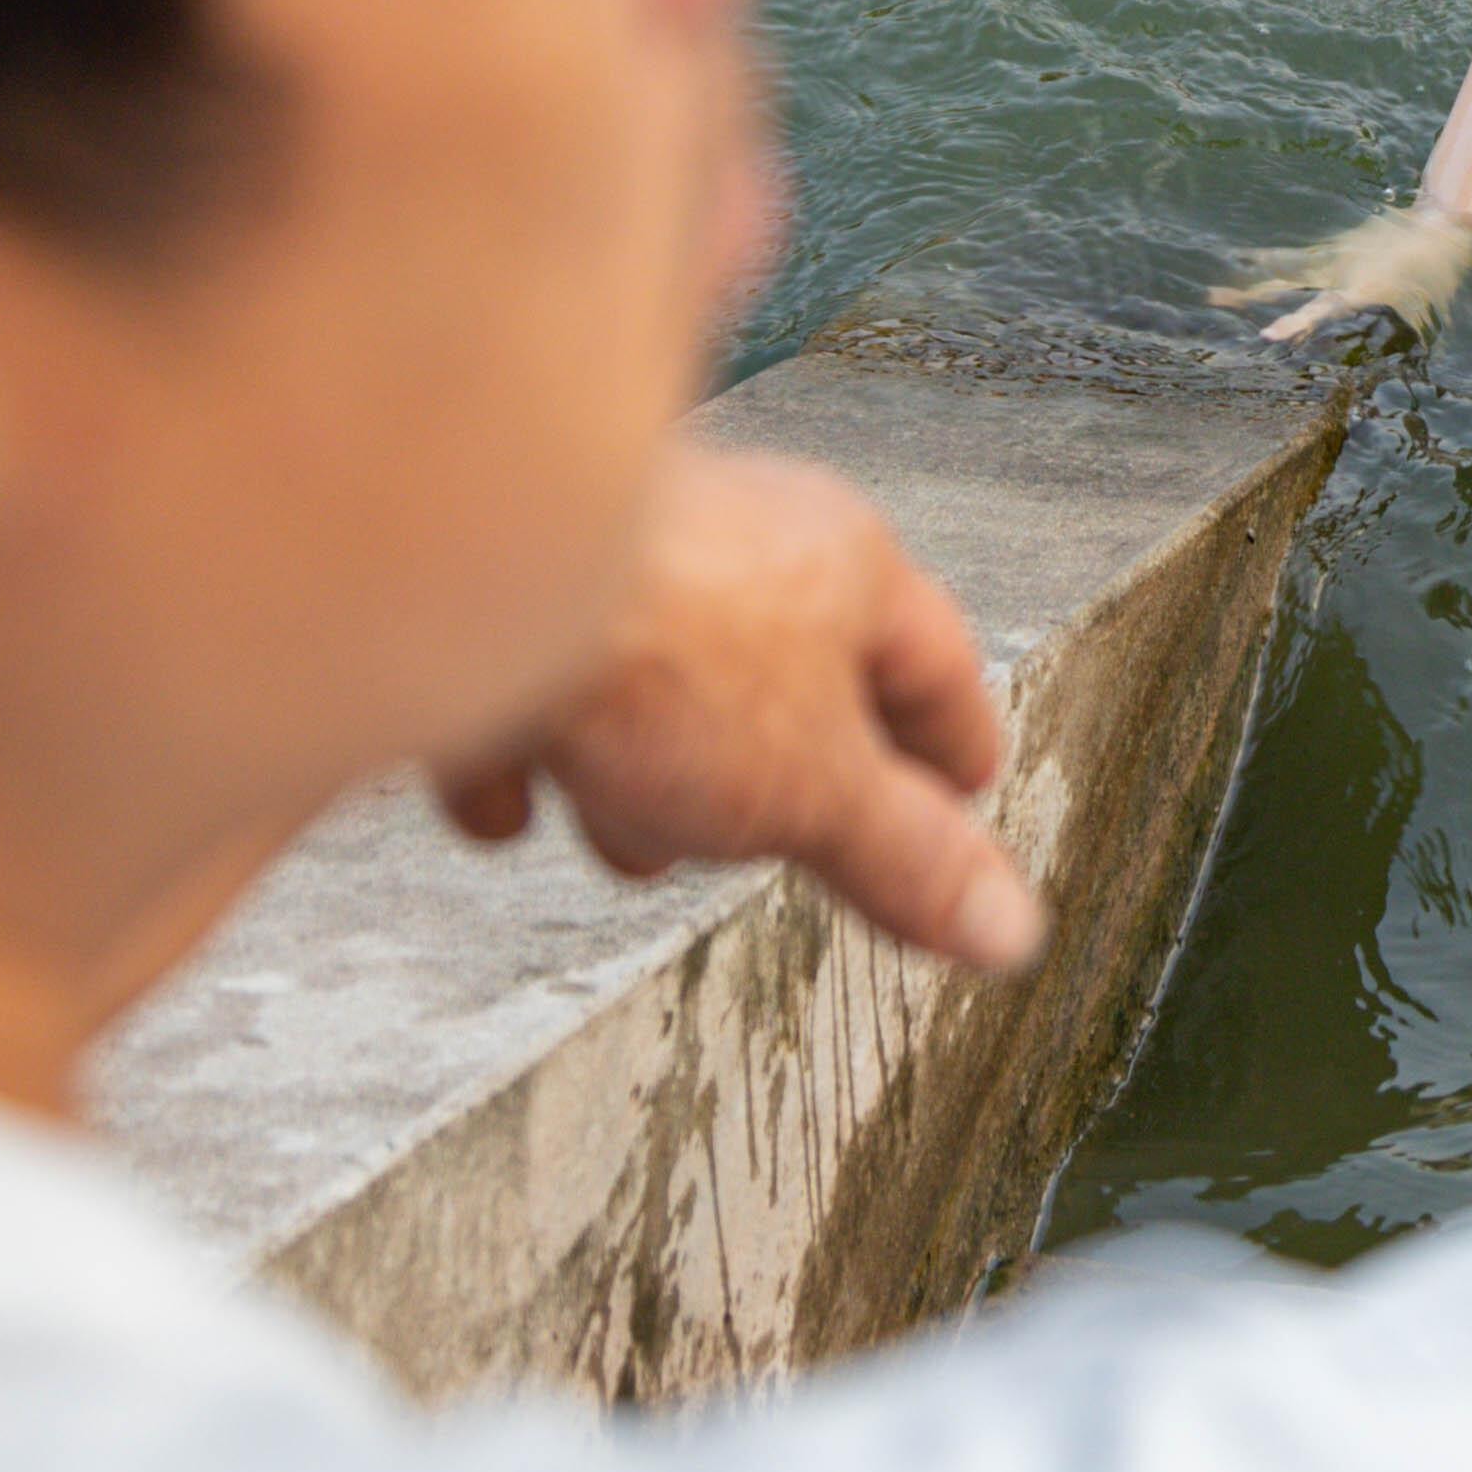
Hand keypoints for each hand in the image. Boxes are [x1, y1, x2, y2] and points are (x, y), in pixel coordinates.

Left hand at [438, 439, 1043, 970]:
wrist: (461, 571)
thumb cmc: (655, 648)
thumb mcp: (815, 790)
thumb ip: (908, 860)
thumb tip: (1010, 928)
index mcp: (841, 563)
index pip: (936, 668)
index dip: (953, 748)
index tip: (962, 798)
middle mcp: (732, 543)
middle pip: (788, 682)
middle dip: (776, 784)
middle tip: (779, 844)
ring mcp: (614, 565)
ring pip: (659, 690)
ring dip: (642, 778)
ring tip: (625, 832)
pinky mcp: (503, 597)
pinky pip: (532, 690)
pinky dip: (521, 757)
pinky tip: (501, 803)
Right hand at [1212, 202, 1471, 342]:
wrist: (1439, 225)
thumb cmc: (1436, 274)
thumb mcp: (1424, 312)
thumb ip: (1409, 338)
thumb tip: (1411, 366)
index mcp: (1361, 289)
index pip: (1321, 309)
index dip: (1295, 322)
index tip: (1267, 334)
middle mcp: (1339, 271)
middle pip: (1287, 283)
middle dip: (1250, 293)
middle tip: (1213, 299)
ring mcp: (1334, 255)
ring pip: (1286, 266)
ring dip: (1253, 275)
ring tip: (1217, 287)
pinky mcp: (1335, 245)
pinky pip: (1299, 256)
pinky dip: (1272, 260)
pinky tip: (1249, 260)